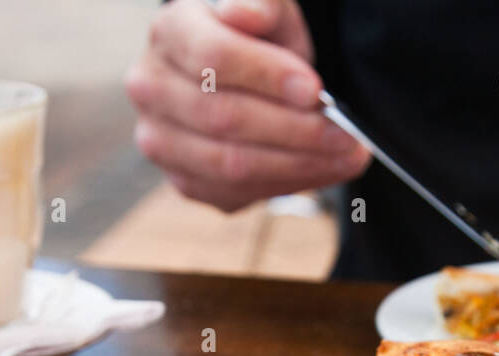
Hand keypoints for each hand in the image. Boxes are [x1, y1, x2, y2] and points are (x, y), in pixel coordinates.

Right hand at [125, 0, 369, 212]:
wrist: (237, 76)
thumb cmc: (256, 40)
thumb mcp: (269, 12)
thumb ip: (262, 6)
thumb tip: (243, 13)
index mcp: (169, 32)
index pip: (213, 58)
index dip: (268, 76)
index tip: (315, 90)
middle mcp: (152, 89)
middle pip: (223, 118)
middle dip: (294, 131)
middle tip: (346, 135)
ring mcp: (161, 140)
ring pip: (229, 165)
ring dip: (297, 165)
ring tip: (346, 158)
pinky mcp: (182, 180)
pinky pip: (235, 194)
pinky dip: (285, 185)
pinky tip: (320, 171)